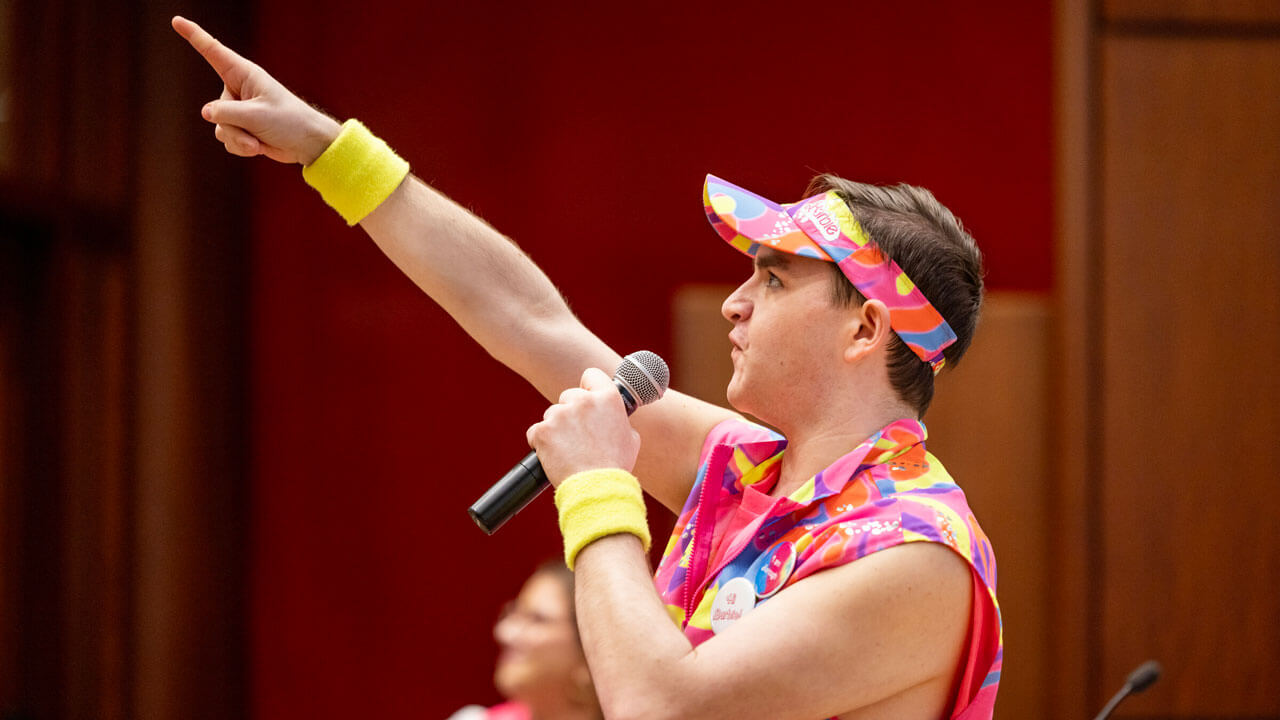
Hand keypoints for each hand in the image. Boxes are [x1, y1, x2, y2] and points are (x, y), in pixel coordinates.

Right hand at [172, 16, 341, 164]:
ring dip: (240, 140)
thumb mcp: (256, 116)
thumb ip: (227, 114)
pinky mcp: (241, 128)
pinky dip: (243, 148)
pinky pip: (227, 141)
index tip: (176, 20)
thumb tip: (206, 113)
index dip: (194, 35)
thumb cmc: (288, 121)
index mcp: (244, 74)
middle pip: (216, 110)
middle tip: (257, 130)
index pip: (213, 51)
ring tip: (260, 140)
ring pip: (220, 128)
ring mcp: (238, 110)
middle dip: (234, 126)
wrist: (306, 144)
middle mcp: (237, 89)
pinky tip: (260, 147)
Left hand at [526, 368, 640, 485]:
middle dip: (570, 412)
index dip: (588, 386)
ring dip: (557, 429)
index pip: (591, 375)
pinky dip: (541, 442)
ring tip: (569, 451)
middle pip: (569, 396)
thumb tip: (609, 415)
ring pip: (552, 415)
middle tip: (578, 435)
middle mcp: (583, 401)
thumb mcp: (630, 438)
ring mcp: (560, 414)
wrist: (596, 489)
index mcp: (608, 398)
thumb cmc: (615, 466)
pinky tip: (554, 455)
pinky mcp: (542, 431)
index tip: (587, 396)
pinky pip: (536, 432)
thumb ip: (617, 419)